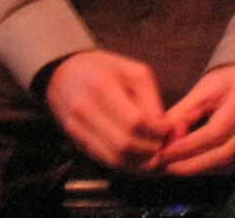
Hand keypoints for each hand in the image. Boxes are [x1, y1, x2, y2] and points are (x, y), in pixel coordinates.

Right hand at [44, 49, 174, 172]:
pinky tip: (139, 161)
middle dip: (150, 150)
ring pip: (113, 158)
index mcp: (103, 86)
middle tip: (165, 145)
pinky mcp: (75, 142)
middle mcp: (86, 110)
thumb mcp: (132, 71)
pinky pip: (103, 160)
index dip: (157, 131)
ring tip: (156, 157)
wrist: (64, 74)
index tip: (170, 130)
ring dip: (139, 163)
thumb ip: (150, 98)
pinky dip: (125, 166)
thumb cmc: (104, 69)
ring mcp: (77, 129)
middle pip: (124, 144)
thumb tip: (167, 128)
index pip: (135, 121)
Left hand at [156, 64, 234, 175]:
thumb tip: (161, 142)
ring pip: (229, 163)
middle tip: (165, 166)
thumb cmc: (229, 77)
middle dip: (191, 164)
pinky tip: (192, 165)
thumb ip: (182, 113)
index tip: (162, 154)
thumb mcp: (203, 89)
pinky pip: (234, 164)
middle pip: (224, 152)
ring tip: (174, 167)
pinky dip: (210, 168)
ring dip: (199, 169)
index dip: (187, 147)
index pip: (215, 131)